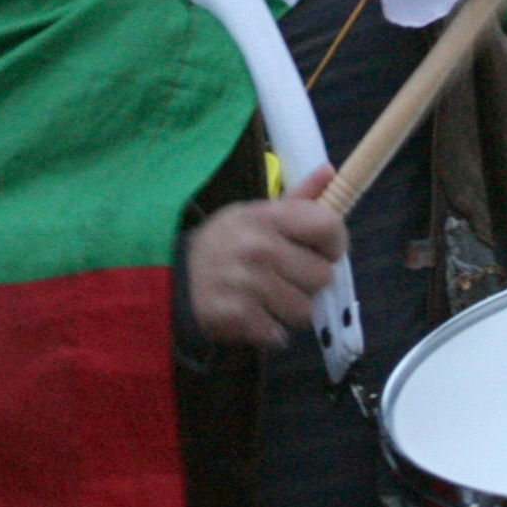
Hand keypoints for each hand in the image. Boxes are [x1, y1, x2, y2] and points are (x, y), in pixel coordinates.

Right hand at [186, 166, 346, 349]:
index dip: (334, 243)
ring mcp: (249, 285)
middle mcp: (259, 248)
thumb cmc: (223, 244)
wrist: (172, 278)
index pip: (328, 226)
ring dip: (289, 309)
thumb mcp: (253, 213)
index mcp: (266, 217)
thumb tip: (330, 172)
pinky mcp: (239, 318)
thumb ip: (296, 199)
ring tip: (266, 297)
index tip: (322, 250)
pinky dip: (269, 330)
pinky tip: (251, 314)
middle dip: (307, 281)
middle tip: (284, 276)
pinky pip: (280, 334)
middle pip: (322, 276)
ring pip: (305, 310)